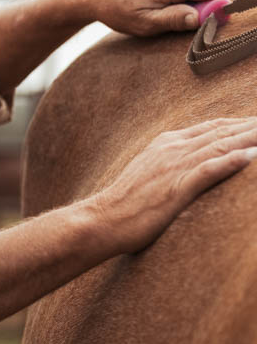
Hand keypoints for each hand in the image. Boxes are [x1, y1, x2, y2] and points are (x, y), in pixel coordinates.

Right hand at [92, 117, 256, 252]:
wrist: (102, 220)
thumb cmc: (125, 204)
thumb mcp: (149, 173)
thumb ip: (171, 163)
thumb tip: (192, 164)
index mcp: (166, 143)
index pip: (212, 127)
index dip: (240, 123)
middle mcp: (173, 149)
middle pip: (223, 132)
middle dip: (253, 126)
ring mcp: (175, 167)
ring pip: (222, 145)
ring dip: (251, 138)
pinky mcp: (176, 188)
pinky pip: (209, 170)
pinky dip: (232, 161)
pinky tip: (252, 156)